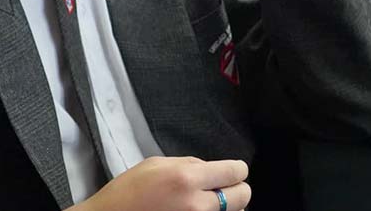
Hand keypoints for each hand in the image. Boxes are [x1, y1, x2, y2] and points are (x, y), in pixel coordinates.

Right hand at [76, 157, 250, 210]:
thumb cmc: (127, 193)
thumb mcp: (156, 164)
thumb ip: (189, 163)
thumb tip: (212, 168)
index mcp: (186, 178)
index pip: (235, 172)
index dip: (236, 170)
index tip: (232, 171)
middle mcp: (196, 204)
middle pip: (243, 196)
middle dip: (235, 189)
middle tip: (219, 189)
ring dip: (225, 208)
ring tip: (204, 204)